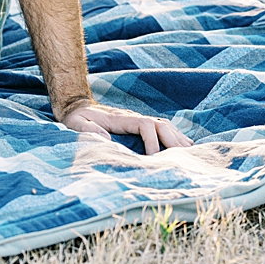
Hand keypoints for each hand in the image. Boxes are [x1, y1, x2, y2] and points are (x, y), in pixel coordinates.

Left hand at [59, 98, 191, 155]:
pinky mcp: (137, 123)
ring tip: (189, 151)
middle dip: (173, 139)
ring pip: (163, 124)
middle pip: (160, 124)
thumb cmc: (75, 118)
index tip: (154, 157)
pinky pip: (160, 127)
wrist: (76, 106)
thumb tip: (108, 140)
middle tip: (182, 156)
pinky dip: (173, 135)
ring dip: (176, 136)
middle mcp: (133, 116)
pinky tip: (182, 144)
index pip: (146, 125)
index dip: (153, 140)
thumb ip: (90, 130)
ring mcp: (136, 119)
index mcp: (121, 119)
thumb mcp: (76, 123)